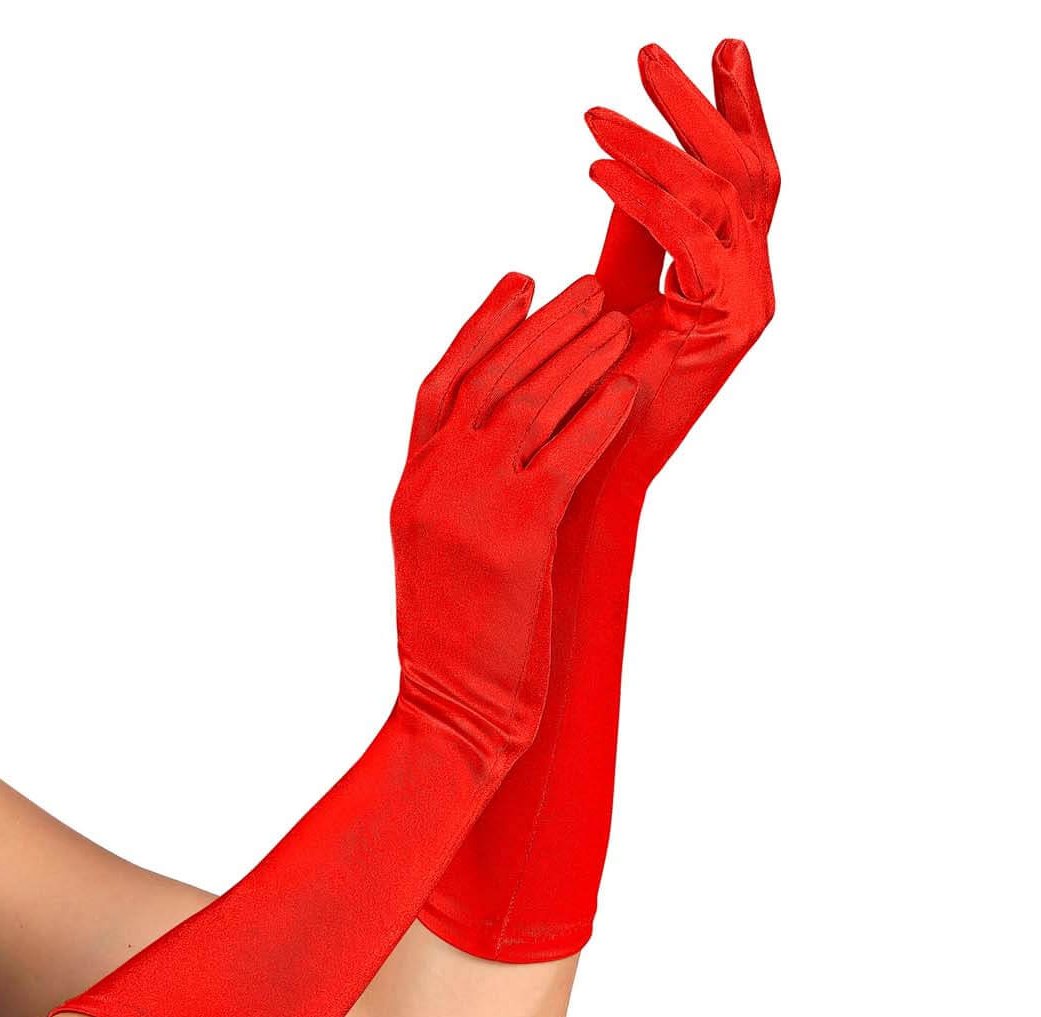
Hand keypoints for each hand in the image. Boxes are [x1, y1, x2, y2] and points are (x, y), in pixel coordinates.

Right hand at [394, 273, 634, 757]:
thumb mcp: (443, 556)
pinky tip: (630, 389)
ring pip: (529, 404)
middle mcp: (432, 485)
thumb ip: (465, 494)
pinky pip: (566, 456)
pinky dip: (601, 416)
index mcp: (410, 486)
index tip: (520, 281)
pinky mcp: (515, 539)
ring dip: (581, 356)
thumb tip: (518, 448)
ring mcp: (469, 507)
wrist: (449, 712)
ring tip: (621, 321)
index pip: (441, 384)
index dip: (482, 325)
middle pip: (491, 379)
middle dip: (546, 326)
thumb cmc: (459, 645)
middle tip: (592, 287)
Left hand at [587, 38, 778, 484]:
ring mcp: (751, 304)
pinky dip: (644, 196)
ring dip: (655, 142)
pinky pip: (690, 239)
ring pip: (723, 194)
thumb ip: (634, 223)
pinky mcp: (729, 327)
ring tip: (594, 115)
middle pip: (748, 170)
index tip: (723, 45)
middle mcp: (754, 281)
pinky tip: (597, 167)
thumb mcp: (615, 283)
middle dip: (699, 106)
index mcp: (733, 268)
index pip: (747, 173)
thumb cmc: (593, 383)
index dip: (737, 108)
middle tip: (647, 53)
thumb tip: (624, 152)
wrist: (589, 466)